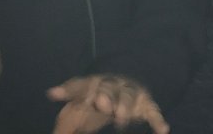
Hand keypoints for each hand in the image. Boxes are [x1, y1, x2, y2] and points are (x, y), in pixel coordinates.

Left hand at [48, 75, 167, 133]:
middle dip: (105, 96)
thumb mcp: (78, 110)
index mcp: (93, 85)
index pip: (81, 85)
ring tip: (120, 120)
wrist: (128, 86)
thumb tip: (50, 96)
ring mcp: (131, 93)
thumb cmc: (98, 102)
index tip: (56, 94)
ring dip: (125, 106)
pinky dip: (157, 119)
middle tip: (102, 104)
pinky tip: (162, 130)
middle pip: (108, 88)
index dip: (70, 89)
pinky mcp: (146, 104)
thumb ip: (66, 118)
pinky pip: (153, 110)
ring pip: (129, 95)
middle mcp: (113, 85)